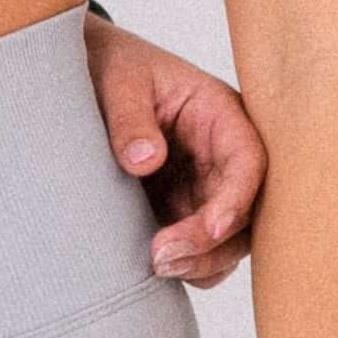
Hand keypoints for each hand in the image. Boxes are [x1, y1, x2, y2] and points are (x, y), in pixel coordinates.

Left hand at [83, 13, 263, 283]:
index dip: (236, 199)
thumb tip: (144, 162)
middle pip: (248, 210)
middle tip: (161, 258)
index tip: (209, 227)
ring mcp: (209, 184)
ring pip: (230, 237)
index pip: (249, 162)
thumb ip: (129, 118)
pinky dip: (189, 263)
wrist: (88, 73)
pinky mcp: (186, 207)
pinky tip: (153, 268)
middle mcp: (225, 154)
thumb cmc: (113, 68)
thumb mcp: (117, 80)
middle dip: (213, 242)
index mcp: (222, 114)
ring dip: (203, 261)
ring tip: (156, 267)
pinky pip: (204, 246)